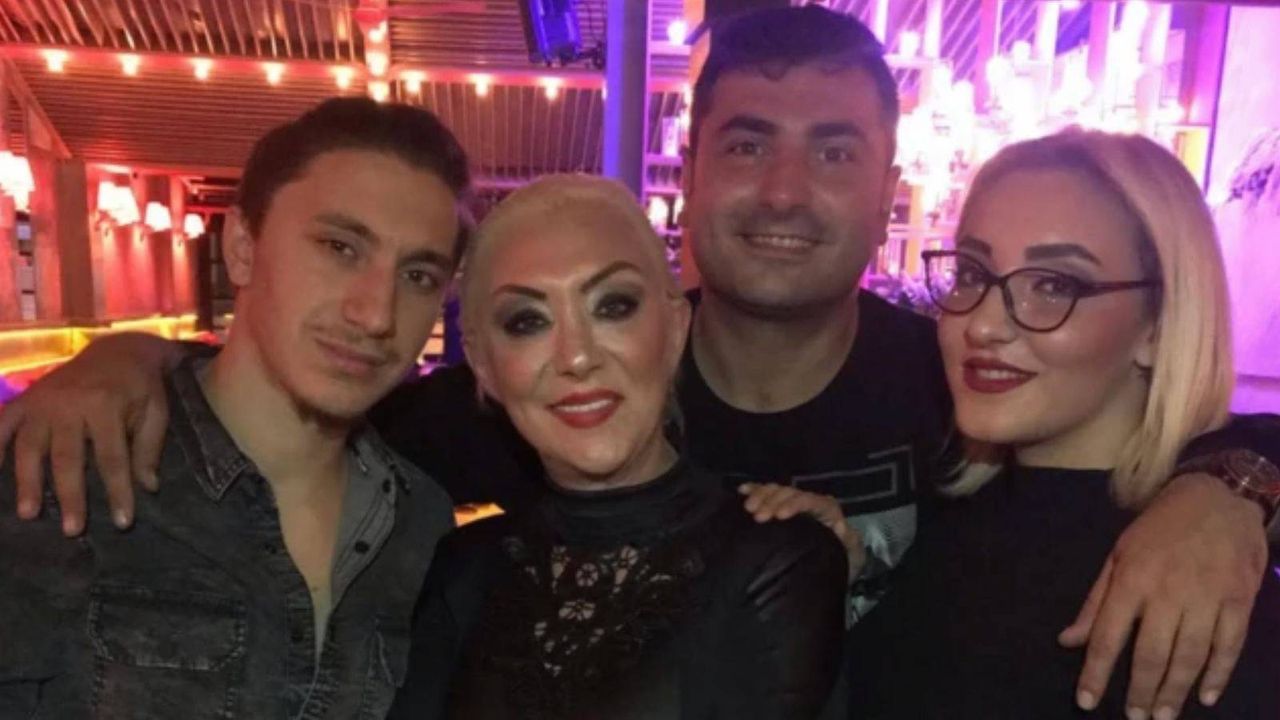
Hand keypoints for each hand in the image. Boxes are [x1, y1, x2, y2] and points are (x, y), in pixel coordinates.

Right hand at [0, 332, 179, 534]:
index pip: (112, 458)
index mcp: (106, 406)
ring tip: (29, 514)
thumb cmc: (140, 386)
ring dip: (27, 482)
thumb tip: (147, 488)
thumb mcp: (156, 411)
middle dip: (70, 496)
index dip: (118, 492)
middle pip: (67, 458)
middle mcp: (69, 404)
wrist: (118, 348)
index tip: (122, 522)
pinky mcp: (26, 400)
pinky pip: (3, 424)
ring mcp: (42, 401)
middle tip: (71, 530)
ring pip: (30, 447)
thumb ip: (149, 448)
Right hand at [739, 482, 864, 578]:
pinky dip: (754, 490)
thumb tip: (840, 527)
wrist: (838, 556)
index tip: (779, 515)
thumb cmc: (843, 555)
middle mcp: (809, 501)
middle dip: (772, 501)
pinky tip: (741, 491)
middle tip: (757, 516)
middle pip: (789, 493)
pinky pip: (766, 494)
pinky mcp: (782, 507)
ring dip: (760, 496)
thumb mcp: (851, 550)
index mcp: (826, 509)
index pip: (809, 500)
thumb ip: (848, 540)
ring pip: (776, 491)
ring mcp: (794, 502)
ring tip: (748, 508)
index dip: (794, 504)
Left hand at [1061, 473, 1267, 719]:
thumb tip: (1068, 640)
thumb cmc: (1160, 527)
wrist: (1218, 498)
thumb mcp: (1118, 554)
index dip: (1095, 672)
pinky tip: (1205, 697)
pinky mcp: (1239, 600)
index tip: (1086, 701)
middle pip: (1151, 653)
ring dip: (1175, 691)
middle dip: (1139, 690)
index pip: (1107, 635)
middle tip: (1135, 718)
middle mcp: (1167, 592)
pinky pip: (1228, 646)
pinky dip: (1218, 675)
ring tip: (1162, 715)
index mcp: (1132, 579)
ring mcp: (1207, 597)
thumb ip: (1096, 601)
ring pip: (1189, 656)